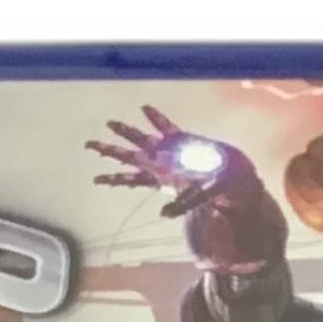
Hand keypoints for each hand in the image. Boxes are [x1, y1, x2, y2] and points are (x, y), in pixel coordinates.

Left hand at [87, 104, 246, 218]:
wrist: (234, 177)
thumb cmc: (216, 190)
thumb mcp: (199, 197)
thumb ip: (182, 204)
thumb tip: (163, 214)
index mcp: (160, 178)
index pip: (131, 179)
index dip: (113, 178)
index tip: (96, 179)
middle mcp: (160, 163)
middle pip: (129, 157)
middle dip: (109, 151)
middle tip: (89, 144)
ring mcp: (169, 150)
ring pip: (142, 138)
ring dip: (126, 130)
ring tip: (110, 122)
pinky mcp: (182, 138)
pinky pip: (165, 125)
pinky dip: (155, 117)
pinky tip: (145, 107)